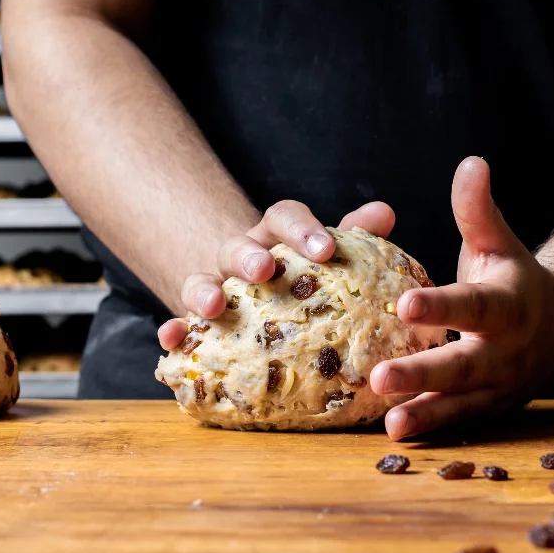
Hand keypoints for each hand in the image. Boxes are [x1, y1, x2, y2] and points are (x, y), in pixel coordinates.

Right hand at [157, 199, 397, 349]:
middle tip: (264, 270)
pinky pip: (178, 323)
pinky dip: (172, 330)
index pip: (284, 217)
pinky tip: (169, 339)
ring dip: (203, 290)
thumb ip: (356, 238)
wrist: (257, 303)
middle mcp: (241, 258)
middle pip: (238, 246)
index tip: (326, 248)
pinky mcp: (194, 322)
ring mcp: (214, 288)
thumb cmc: (304, 282)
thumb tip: (383, 213)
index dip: (302, 229)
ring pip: (200, 280)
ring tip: (211, 307)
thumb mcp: (328, 259)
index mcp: (276, 238)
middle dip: (249, 256)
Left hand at [370, 156, 553, 439]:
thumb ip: (478, 209)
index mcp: (507, 305)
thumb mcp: (498, 242)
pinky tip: (395, 433)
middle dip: (422, 373)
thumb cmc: (514, 278)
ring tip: (389, 424)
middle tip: (379, 376)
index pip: (470, 305)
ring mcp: (501, 386)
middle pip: (463, 364)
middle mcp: (507, 350)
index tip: (403, 305)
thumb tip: (471, 161)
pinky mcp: (491, 409)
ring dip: (426, 414)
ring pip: (462, 402)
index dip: (439, 306)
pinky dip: (432, 429)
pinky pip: (460, 422)